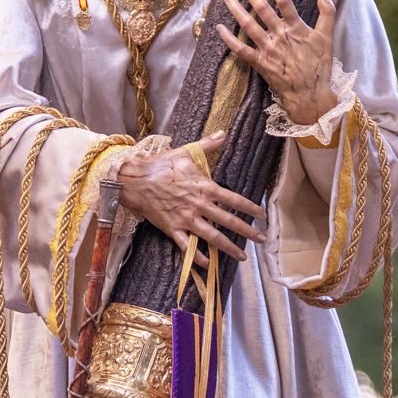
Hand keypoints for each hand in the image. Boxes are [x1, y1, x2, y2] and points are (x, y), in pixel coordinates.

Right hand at [115, 129, 266, 262]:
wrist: (135, 180)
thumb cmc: (161, 165)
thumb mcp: (186, 152)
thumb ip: (208, 145)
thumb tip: (223, 133)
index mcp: (205, 187)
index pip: (234, 200)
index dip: (250, 208)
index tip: (262, 216)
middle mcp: (199, 205)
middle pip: (228, 221)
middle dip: (247, 232)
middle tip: (261, 240)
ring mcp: (186, 219)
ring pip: (212, 237)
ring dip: (228, 248)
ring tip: (241, 256)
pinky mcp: (173, 229)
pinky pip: (187, 246)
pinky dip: (197, 257)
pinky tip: (207, 264)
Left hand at [216, 0, 337, 127]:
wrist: (310, 94)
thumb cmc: (319, 66)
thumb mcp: (327, 37)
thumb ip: (327, 12)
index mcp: (296, 28)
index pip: (284, 0)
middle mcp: (280, 35)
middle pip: (262, 9)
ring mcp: (268, 49)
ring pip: (248, 25)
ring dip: (236, 10)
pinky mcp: (260, 63)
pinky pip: (241, 50)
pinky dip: (229, 39)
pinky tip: (219, 28)